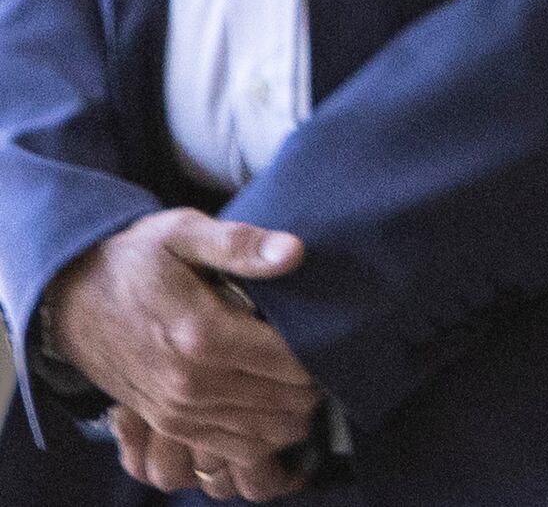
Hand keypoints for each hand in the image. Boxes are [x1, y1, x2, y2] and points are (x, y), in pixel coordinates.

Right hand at [48, 213, 318, 496]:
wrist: (71, 299)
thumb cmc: (135, 261)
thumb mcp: (183, 233)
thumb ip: (240, 243)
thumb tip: (294, 252)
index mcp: (204, 335)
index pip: (292, 360)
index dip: (327, 348)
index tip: (340, 329)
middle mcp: (193, 382)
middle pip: (286, 400)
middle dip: (317, 381)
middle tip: (330, 353)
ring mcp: (179, 410)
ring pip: (265, 432)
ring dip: (296, 412)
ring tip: (309, 380)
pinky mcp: (168, 424)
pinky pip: (231, 448)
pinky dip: (263, 436)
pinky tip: (278, 410)